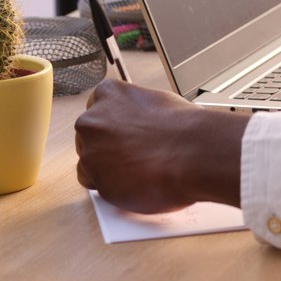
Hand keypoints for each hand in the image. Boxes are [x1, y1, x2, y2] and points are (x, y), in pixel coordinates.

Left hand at [74, 78, 247, 211]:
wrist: (192, 153)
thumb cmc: (183, 128)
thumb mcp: (157, 102)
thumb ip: (136, 111)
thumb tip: (136, 123)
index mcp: (108, 94)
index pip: (98, 108)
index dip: (113, 124)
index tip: (124, 133)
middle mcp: (92, 120)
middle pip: (89, 135)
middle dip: (106, 146)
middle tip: (131, 154)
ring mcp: (90, 149)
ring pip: (89, 162)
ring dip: (107, 167)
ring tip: (137, 169)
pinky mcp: (94, 178)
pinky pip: (95, 184)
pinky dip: (109, 186)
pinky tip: (133, 181)